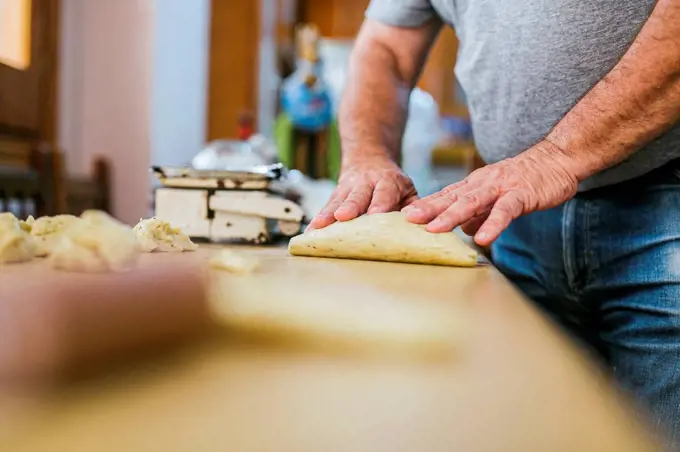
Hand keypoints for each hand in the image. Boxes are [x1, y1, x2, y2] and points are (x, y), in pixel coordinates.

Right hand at [307, 157, 417, 229]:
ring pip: (337, 201)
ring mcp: (348, 188)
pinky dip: (318, 219)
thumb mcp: (407, 189)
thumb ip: (413, 206)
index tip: (376, 213)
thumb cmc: (392, 184)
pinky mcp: (335, 195)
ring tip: (318, 227)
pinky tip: (310, 232)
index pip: (384, 192)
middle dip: (350, 206)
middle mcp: (366, 183)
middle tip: (343, 216)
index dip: (380, 202)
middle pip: (357, 196)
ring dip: (327, 214)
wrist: (368, 158)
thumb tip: (418, 225)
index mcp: (388, 181)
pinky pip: (326, 207)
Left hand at [402, 140, 579, 245]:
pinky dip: (493, 224)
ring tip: (434, 229)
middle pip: (451, 198)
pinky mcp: (522, 195)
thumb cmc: (526, 180)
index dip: (425, 206)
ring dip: (452, 216)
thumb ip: (480, 212)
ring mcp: (501, 188)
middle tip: (406, 220)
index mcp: (474, 185)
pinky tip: (483, 239)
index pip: (445, 196)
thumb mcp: (497, 196)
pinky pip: (505, 211)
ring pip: (472, 202)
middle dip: (428, 209)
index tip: (402, 217)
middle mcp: (483, 184)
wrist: (558, 159)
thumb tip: (465, 230)